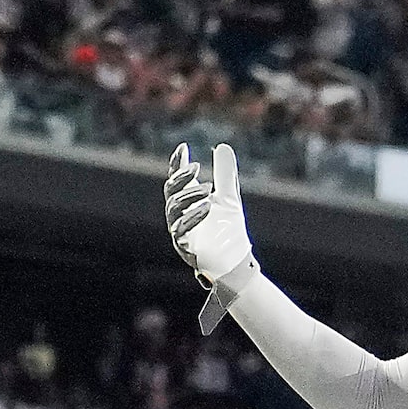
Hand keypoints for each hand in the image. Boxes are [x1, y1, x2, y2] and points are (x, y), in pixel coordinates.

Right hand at [166, 143, 253, 282]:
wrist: (236, 261)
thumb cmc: (229, 232)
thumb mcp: (229, 198)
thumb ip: (225, 175)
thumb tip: (223, 147)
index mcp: (187, 202)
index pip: (176, 180)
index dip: (177, 164)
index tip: (183, 148)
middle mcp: (179, 215)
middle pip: (171, 192)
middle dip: (182, 178)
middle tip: (197, 168)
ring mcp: (179, 231)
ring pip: (174, 208)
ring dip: (189, 195)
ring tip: (209, 188)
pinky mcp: (184, 247)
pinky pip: (181, 229)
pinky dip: (193, 216)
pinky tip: (207, 207)